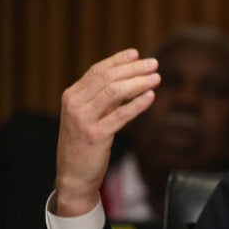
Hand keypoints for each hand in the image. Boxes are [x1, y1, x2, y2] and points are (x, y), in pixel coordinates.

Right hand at [53, 49, 160, 216]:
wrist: (73, 175)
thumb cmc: (84, 143)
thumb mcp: (88, 115)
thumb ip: (103, 97)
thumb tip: (129, 77)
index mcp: (72, 95)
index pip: (97, 70)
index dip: (118, 60)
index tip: (137, 53)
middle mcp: (74, 104)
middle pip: (107, 77)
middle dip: (133, 68)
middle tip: (154, 64)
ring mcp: (83, 120)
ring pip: (114, 92)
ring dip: (138, 82)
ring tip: (156, 78)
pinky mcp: (95, 136)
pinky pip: (120, 115)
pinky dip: (137, 104)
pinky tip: (151, 97)